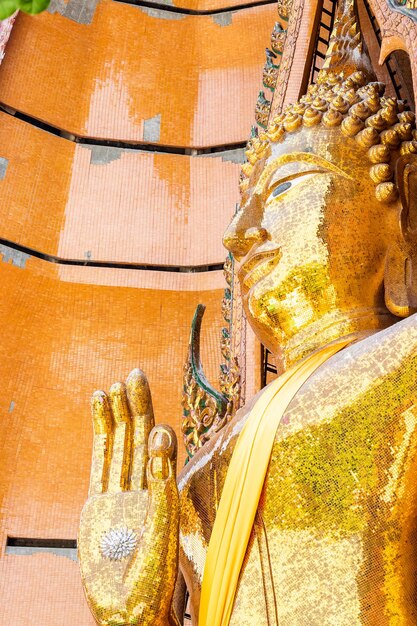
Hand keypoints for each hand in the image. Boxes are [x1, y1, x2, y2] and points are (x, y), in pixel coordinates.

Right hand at [78, 369, 179, 625]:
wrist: (126, 610)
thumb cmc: (152, 580)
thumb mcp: (162, 529)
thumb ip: (162, 485)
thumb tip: (163, 439)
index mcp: (163, 491)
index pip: (157, 445)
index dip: (151, 418)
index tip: (145, 394)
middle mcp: (143, 487)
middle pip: (138, 438)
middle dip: (136, 407)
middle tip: (133, 374)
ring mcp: (119, 493)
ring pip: (118, 446)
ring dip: (116, 417)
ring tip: (112, 388)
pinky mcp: (98, 502)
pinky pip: (100, 462)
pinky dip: (99, 435)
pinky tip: (99, 412)